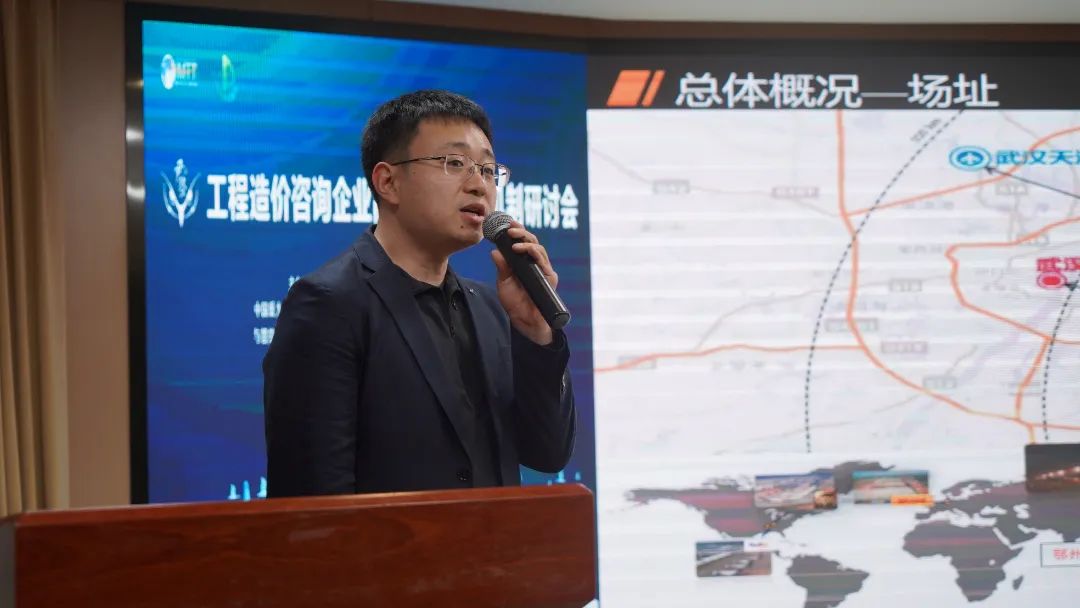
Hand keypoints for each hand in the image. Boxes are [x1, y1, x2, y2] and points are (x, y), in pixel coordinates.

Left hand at [490, 221, 556, 344]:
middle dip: (521, 231)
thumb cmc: (515, 303)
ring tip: (513, 242)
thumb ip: (501, 267)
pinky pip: (543, 261)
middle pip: (532, 241)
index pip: (522, 242)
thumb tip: (494, 251)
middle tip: (509, 227)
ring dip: (526, 241)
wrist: (525, 321)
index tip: (507, 222)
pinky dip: (534, 253)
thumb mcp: (504, 283)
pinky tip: (524, 250)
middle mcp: (535, 264)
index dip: (516, 231)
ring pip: (538, 248)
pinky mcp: (549, 278)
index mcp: (523, 263)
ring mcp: (543, 270)